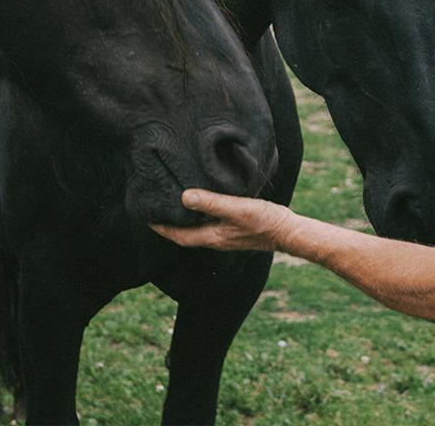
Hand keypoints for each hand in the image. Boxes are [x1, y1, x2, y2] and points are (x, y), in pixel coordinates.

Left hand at [149, 189, 295, 251]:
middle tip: (157, 208)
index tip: (146, 218)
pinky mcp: (235, 228)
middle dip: (170, 223)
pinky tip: (203, 202)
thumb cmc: (263, 221)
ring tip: (175, 203)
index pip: (179, 236)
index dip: (162, 228)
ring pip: (197, 228)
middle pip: (185, 233)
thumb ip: (211, 202)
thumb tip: (183, 197)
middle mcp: (216, 238)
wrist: (288, 231)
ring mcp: (226, 234)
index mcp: (212, 237)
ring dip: (185, 218)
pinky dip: (201, 214)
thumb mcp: (236, 208)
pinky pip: (210, 222)